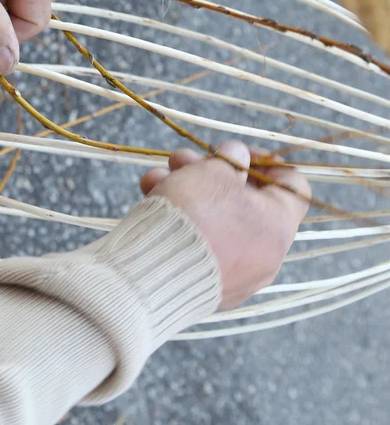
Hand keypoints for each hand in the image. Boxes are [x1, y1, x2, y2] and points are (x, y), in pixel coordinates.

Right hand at [140, 142, 310, 309]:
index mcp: (279, 225)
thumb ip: (229, 160)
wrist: (156, 271)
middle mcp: (265, 255)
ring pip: (214, 222)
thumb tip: (237, 155)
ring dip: (186, 194)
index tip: (236, 152)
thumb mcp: (212, 172)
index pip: (291, 185)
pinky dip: (181, 225)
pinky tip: (151, 204)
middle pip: (242, 202)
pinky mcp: (206, 289)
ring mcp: (236, 276)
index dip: (265, 161)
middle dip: (209, 174)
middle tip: (181, 160)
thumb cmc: (196, 214)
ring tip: (155, 179)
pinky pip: (199, 247)